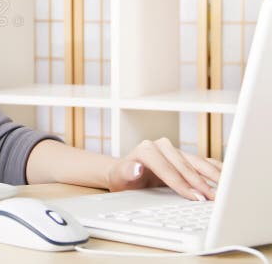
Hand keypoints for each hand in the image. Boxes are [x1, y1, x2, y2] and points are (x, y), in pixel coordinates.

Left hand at [106, 137, 222, 200]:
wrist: (124, 174)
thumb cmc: (121, 178)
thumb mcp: (118, 177)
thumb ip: (126, 172)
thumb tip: (136, 168)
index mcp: (147, 149)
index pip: (168, 169)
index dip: (183, 185)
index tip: (195, 198)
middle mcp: (162, 145)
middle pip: (186, 166)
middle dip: (201, 183)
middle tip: (215, 199)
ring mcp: (175, 150)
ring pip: (198, 163)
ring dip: (213, 177)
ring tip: (227, 191)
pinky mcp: (184, 156)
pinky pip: (203, 162)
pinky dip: (216, 170)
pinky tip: (228, 179)